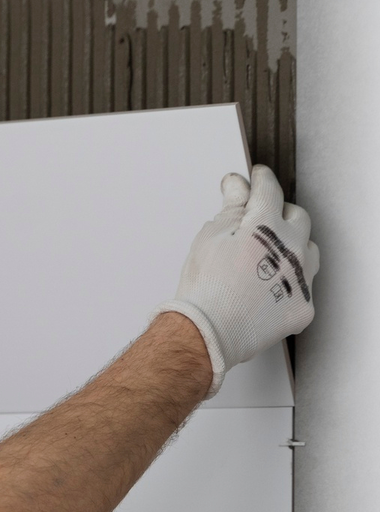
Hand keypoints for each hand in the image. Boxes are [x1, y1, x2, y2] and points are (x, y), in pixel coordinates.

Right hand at [154, 164, 319, 397]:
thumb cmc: (203, 289)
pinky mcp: (303, 306)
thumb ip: (231, 208)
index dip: (261, 179)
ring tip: (269, 257)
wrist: (206, 333)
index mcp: (265, 226)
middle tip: (259, 221)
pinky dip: (289, 282)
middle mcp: (290, 249)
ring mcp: (301, 279)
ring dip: (293, 246)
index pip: (269, 190)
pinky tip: (269, 287)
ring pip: (308, 250)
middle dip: (279, 213)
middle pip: (297, 217)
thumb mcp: (209, 238)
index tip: (257, 178)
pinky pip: (304, 286)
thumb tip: (237, 185)